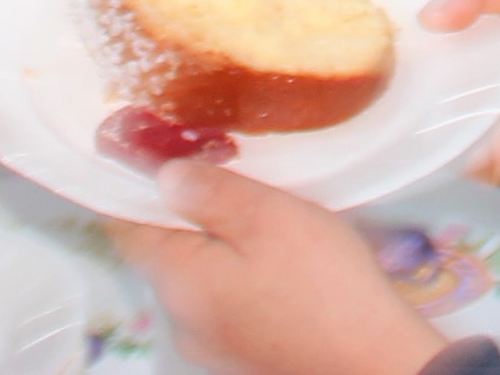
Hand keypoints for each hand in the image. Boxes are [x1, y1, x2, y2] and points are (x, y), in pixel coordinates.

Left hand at [105, 160, 449, 374]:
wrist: (372, 358)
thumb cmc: (320, 282)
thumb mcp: (268, 217)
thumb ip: (210, 192)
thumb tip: (163, 175)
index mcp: (176, 281)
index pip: (126, 226)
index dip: (135, 183)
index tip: (156, 145)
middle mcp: (180, 319)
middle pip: (166, 250)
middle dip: (188, 210)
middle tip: (229, 170)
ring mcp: (211, 342)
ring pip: (198, 275)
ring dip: (218, 242)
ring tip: (262, 211)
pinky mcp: (240, 352)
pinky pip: (224, 299)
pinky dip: (238, 271)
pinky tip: (278, 258)